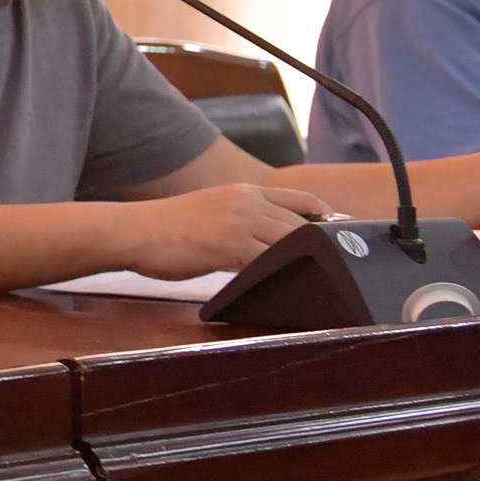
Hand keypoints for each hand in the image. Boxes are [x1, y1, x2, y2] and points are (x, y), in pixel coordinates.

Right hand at [128, 183, 332, 278]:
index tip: (343, 237)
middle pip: (304, 224)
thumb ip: (243, 221)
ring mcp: (240, 223)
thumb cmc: (165, 229)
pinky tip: (292, 289)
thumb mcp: (211, 211)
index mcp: (244, 191)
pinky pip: (270, 262)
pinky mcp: (230, 246)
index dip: (329, 218)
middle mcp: (247, 202)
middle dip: (326, 247)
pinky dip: (284, 276)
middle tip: (346, 269)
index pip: (303, 200)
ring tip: (327, 283)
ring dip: (310, 264)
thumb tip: (270, 245)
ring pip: (293, 243)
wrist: (133, 231)